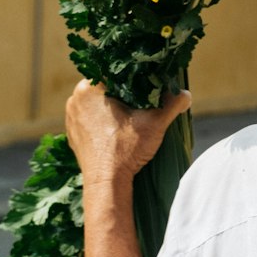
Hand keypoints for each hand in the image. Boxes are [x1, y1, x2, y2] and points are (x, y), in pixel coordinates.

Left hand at [65, 79, 191, 189]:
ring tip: (131, 118)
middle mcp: (75, 100)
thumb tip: (186, 93)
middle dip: (124, 93)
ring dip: (113, 107)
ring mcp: (71, 118)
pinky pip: (90, 119)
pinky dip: (103, 121)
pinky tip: (118, 131)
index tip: (146, 86)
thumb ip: (172, 104)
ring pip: (98, 103)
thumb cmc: (126, 150)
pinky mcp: (73, 134)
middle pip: (106, 87)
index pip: (114, 72)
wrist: (106, 184)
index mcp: (89, 88)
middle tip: (142, 103)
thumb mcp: (154, 123)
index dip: (133, 77)